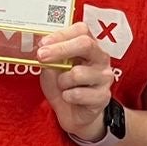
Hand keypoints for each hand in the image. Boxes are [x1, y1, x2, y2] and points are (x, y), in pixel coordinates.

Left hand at [36, 24, 114, 140]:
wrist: (74, 115)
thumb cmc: (65, 87)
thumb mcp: (52, 68)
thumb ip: (49, 57)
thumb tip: (41, 48)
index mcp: (89, 46)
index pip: (81, 30)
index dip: (61, 34)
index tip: (43, 43)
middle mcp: (100, 58)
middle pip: (85, 44)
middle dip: (60, 49)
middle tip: (41, 56)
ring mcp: (104, 77)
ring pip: (77, 73)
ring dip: (62, 81)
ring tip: (63, 86)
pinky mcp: (103, 96)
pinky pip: (78, 94)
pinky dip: (67, 96)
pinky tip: (69, 97)